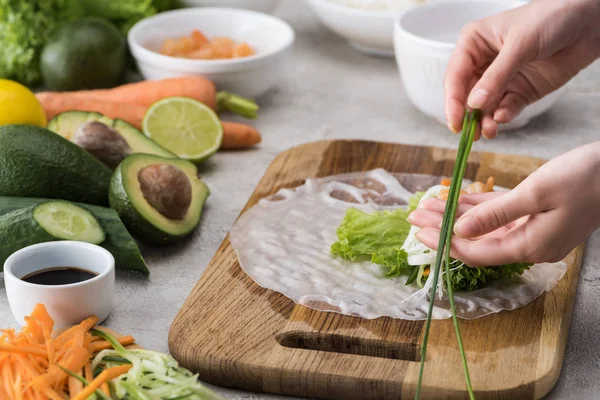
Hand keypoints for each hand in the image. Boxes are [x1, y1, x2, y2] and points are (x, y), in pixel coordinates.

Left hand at [407, 142, 599, 265]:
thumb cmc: (584, 178)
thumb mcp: (535, 192)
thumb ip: (495, 214)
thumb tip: (458, 231)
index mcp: (530, 245)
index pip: (475, 251)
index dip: (444, 242)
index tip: (419, 232)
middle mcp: (529, 243)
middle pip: (475, 240)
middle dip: (442, 228)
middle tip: (413, 217)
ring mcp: (533, 230)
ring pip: (484, 226)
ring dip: (455, 216)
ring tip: (427, 206)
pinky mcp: (536, 215)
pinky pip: (499, 215)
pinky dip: (477, 208)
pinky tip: (455, 199)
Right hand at [445, 0, 599, 138]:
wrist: (589, 21)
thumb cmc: (551, 17)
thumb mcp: (520, 45)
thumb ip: (496, 77)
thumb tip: (474, 103)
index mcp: (473, 44)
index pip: (455, 76)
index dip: (453, 99)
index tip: (454, 120)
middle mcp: (483, 63)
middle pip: (466, 95)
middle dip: (467, 115)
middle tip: (469, 133)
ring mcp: (501, 79)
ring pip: (485, 106)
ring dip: (485, 120)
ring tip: (489, 131)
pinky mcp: (520, 91)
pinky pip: (506, 108)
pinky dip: (503, 116)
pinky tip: (503, 118)